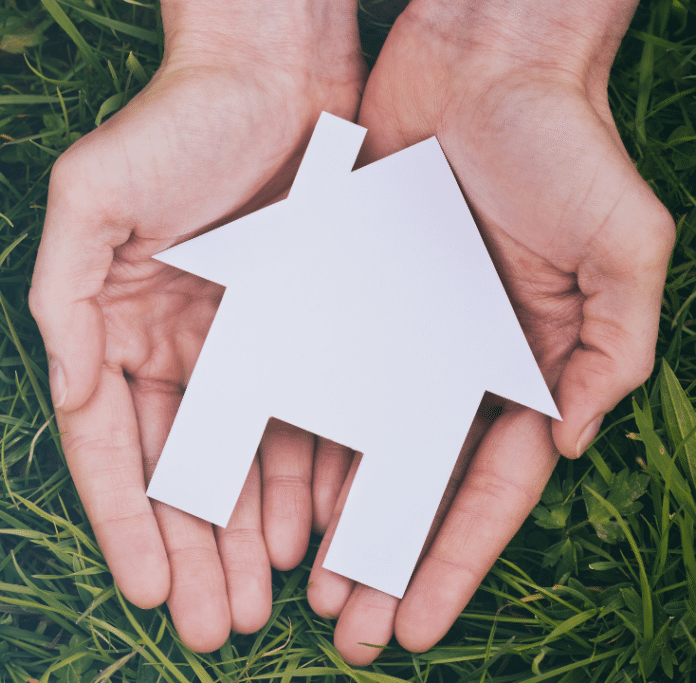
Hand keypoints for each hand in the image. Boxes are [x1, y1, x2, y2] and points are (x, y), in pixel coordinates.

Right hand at [29, 0, 363, 651]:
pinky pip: (298, 421)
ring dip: (244, 536)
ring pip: (239, 462)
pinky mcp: (297, 333)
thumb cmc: (172, 125)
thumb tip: (67, 395)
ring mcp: (237, 345)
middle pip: (177, 473)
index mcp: (113, 327)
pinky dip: (300, 481)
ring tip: (259, 604)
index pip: (111, 445)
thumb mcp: (89, 200)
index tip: (148, 590)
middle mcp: (170, 347)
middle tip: (212, 628)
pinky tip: (307, 537)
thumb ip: (64, 300)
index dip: (125, 521)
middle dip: (192, 553)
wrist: (274, 70)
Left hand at [306, 0, 674, 663]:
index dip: (452, 561)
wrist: (482, 63)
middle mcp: (457, 364)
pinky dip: (299, 443)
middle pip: (416, 489)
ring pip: (359, 450)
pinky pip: (316, 383)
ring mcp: (399, 338)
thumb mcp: (619, 245)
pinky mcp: (346, 299)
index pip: (486, 489)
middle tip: (350, 630)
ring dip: (336, 522)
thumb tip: (565, 440)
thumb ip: (610, 346)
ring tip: (306, 586)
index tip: (417, 624)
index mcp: (524, 366)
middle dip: (387, 564)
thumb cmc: (562, 146)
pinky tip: (274, 496)